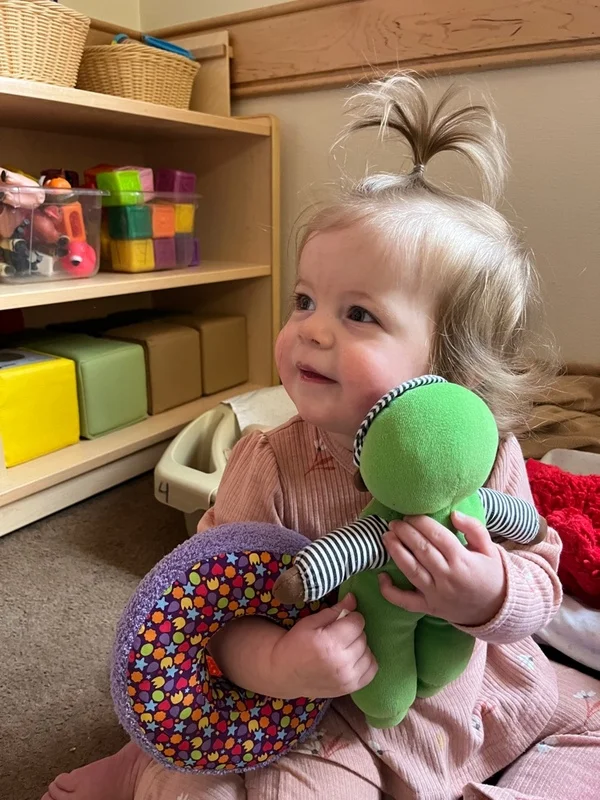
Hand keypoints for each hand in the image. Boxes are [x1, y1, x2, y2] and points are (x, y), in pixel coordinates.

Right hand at [270, 592, 377, 697]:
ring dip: (360, 646)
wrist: (284, 673)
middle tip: (341, 633)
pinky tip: (354, 658)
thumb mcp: (310, 622)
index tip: (343, 619)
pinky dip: (366, 661)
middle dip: (354, 631)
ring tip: (346, 646)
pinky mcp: (350, 688)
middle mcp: (341, 662)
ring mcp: (346, 678)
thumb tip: (353, 598)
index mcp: (329, 643)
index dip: (351, 617)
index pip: (357, 622)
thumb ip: (334, 611)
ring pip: (368, 652)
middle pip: (363, 637)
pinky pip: (371, 670)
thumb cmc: (295, 644)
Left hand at [378, 512, 505, 626]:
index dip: (421, 523)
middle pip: (422, 550)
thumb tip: (454, 514)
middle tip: (394, 522)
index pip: (438, 536)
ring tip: (386, 537)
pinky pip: (405, 602)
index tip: (410, 515)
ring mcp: (436, 595)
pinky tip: (381, 576)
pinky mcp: (429, 608)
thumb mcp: (490, 549)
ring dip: (395, 552)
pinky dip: (390, 591)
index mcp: (463, 561)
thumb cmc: (492, 575)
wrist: (496, 610)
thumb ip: (474, 528)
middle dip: (405, 533)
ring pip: (411, 571)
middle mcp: (448, 578)